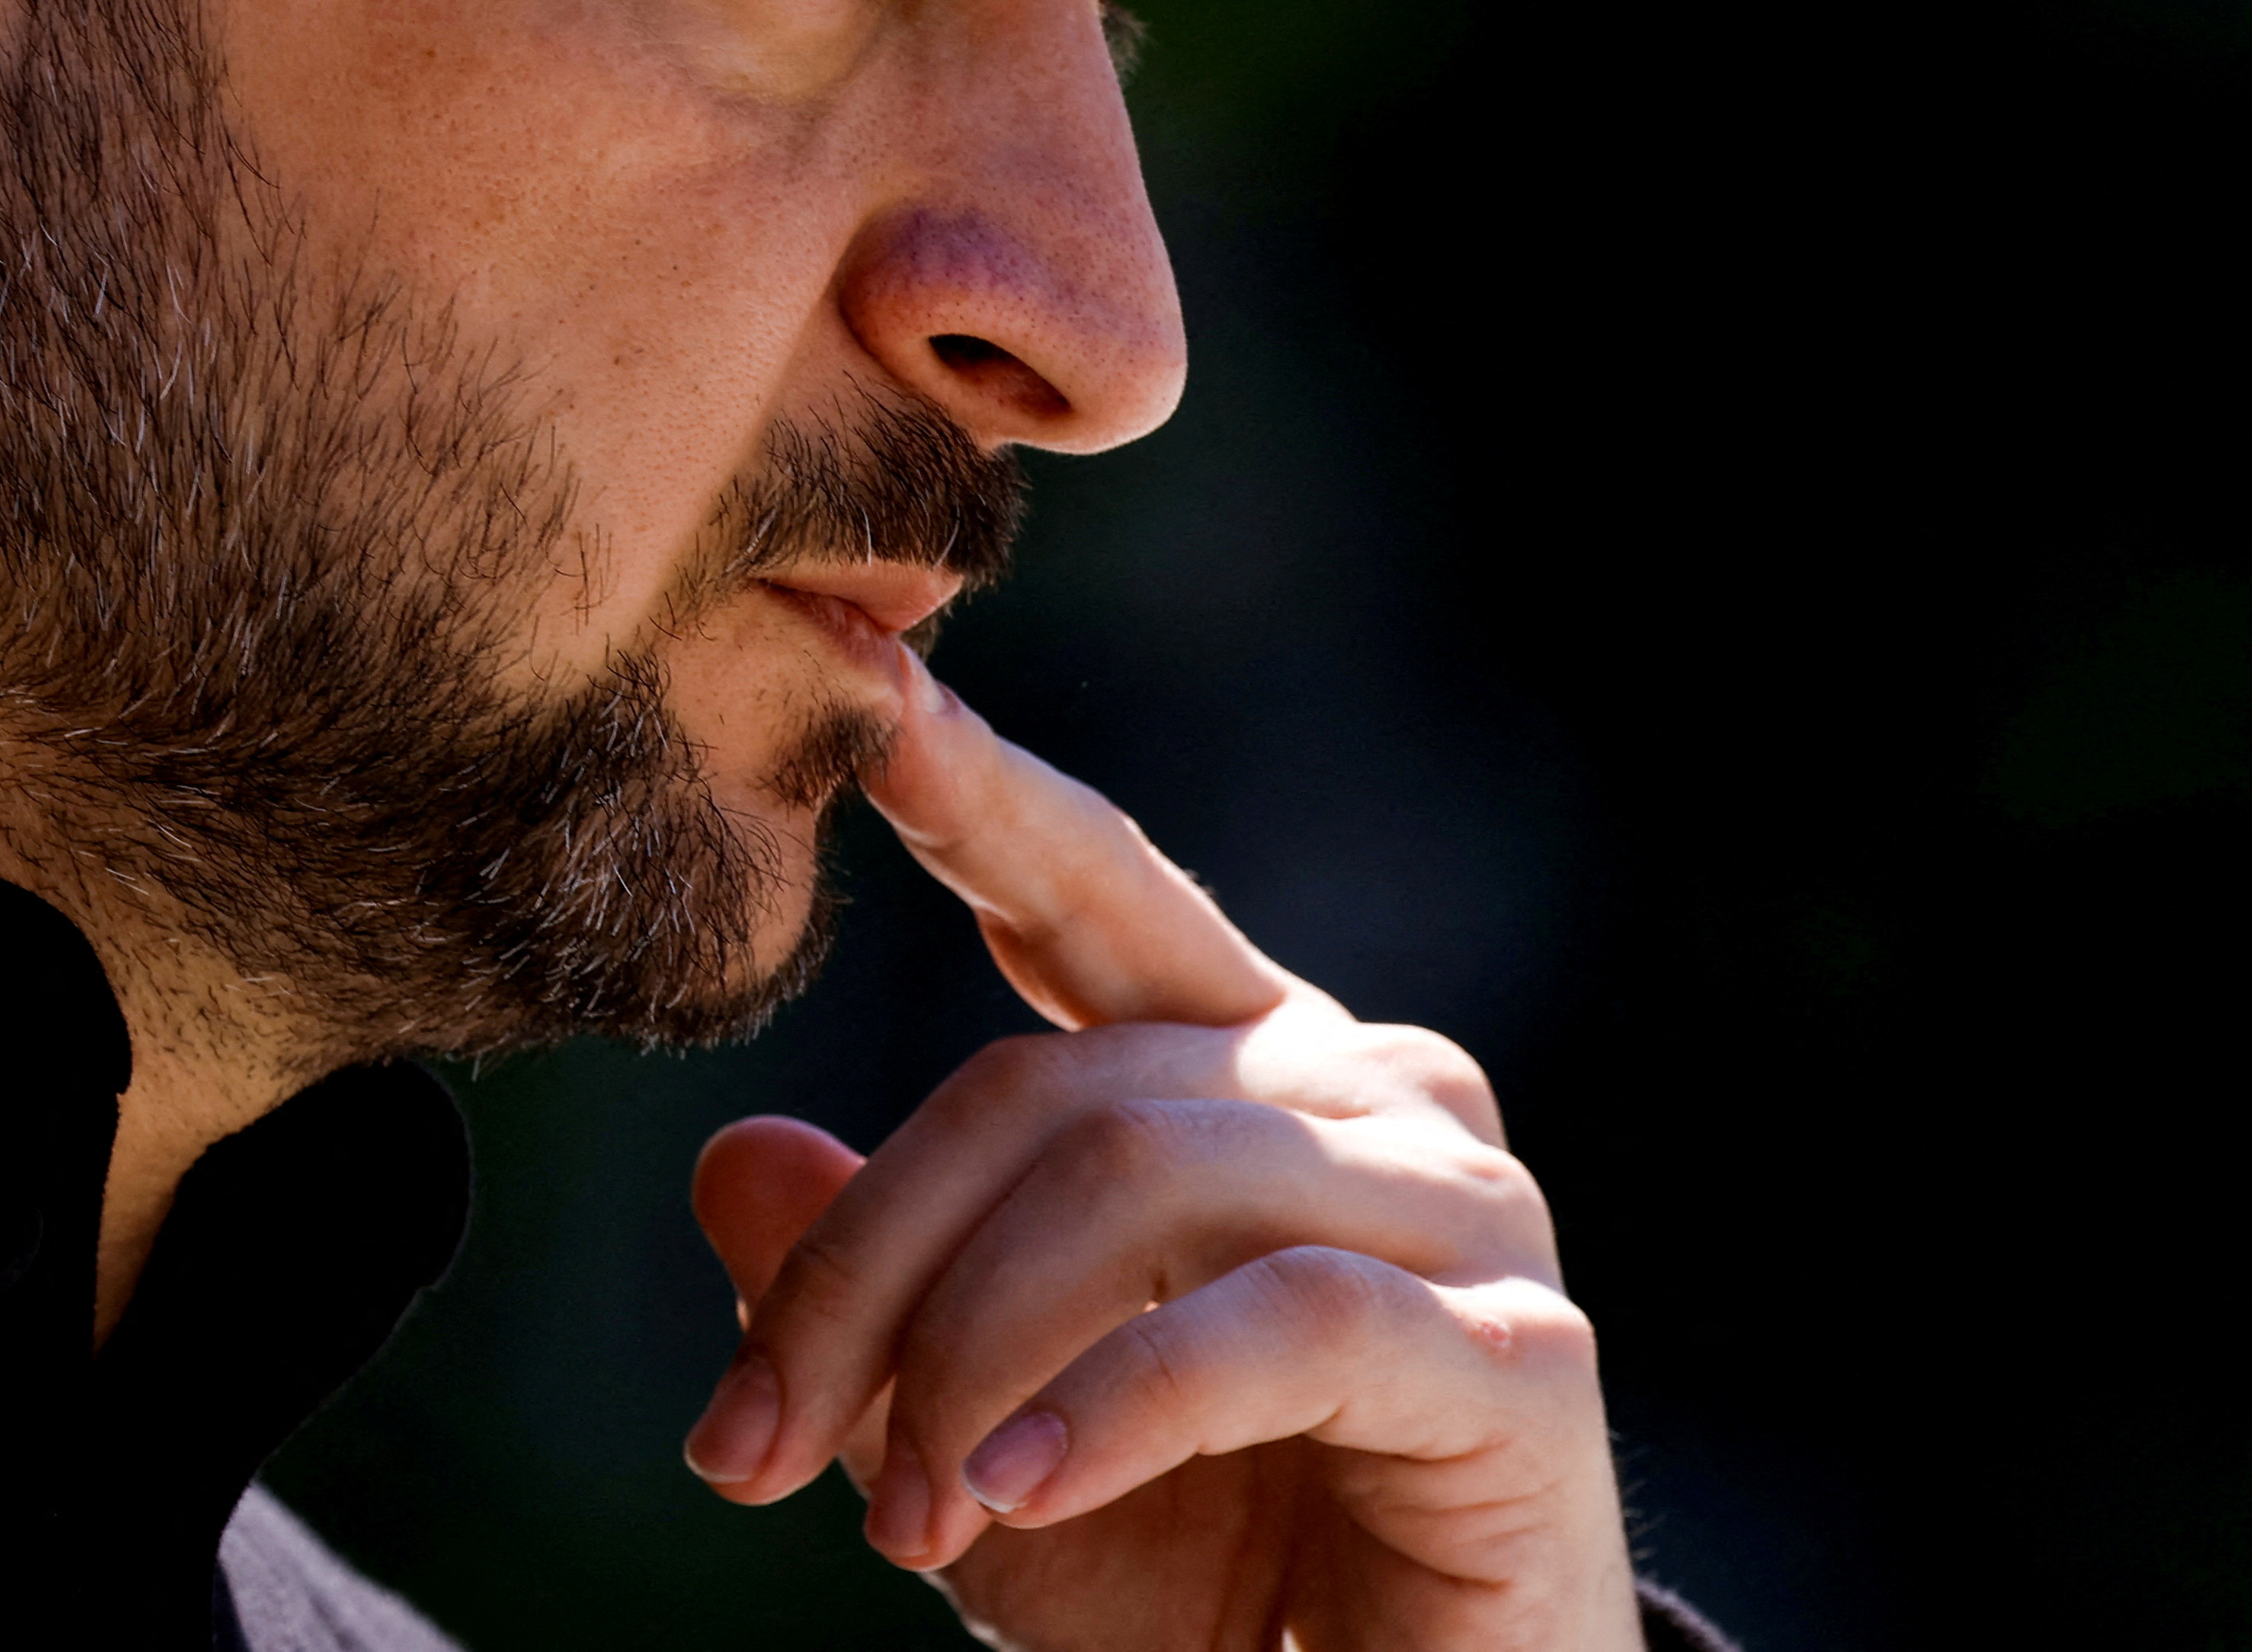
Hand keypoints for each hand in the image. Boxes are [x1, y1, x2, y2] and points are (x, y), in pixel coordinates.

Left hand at [681, 651, 1641, 1650]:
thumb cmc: (1202, 1586)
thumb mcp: (983, 1431)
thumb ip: (882, 1294)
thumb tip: (732, 1160)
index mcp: (1253, 1072)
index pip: (1092, 894)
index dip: (980, 793)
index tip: (855, 690)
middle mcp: (1371, 1095)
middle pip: (1053, 1090)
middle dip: (866, 1272)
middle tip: (750, 1454)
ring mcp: (1462, 1210)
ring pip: (1146, 1179)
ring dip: (974, 1359)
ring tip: (903, 1525)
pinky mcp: (1519, 1355)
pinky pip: (1283, 1321)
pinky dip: (1120, 1405)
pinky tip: (1018, 1498)